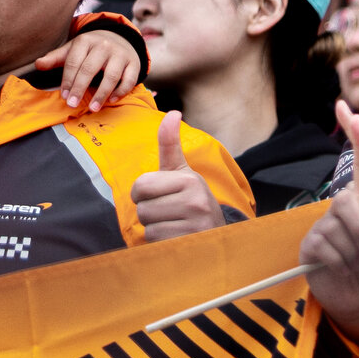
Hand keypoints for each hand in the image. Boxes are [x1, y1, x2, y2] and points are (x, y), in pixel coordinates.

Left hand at [36, 30, 140, 111]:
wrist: (118, 39)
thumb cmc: (90, 49)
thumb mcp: (72, 50)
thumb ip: (55, 58)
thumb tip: (38, 64)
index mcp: (85, 40)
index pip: (74, 61)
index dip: (67, 80)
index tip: (63, 96)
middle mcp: (103, 45)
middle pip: (90, 68)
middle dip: (79, 88)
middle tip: (72, 104)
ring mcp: (120, 54)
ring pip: (111, 75)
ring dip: (101, 93)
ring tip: (92, 108)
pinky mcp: (134, 63)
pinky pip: (129, 79)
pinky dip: (121, 91)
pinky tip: (111, 100)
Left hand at [130, 110, 227, 240]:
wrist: (217, 233)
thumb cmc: (191, 199)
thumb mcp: (181, 171)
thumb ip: (170, 144)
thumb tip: (173, 112)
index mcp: (189, 179)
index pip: (140, 186)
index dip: (141, 193)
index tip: (157, 194)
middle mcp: (196, 201)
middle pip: (142, 208)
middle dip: (149, 211)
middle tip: (167, 212)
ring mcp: (196, 225)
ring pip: (148, 226)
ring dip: (155, 227)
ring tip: (173, 223)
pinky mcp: (191, 245)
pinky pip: (156, 242)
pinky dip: (161, 242)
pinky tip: (176, 236)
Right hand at [300, 101, 358, 349]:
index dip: (357, 137)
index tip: (348, 109)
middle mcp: (344, 208)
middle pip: (350, 198)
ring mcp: (325, 224)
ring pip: (339, 221)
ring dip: (357, 246)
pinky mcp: (311, 243)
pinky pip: (326, 243)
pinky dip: (340, 261)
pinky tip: (343, 270)